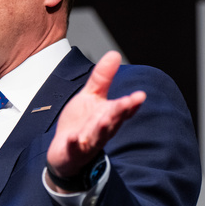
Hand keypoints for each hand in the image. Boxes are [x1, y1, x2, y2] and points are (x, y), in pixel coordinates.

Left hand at [46, 51, 144, 187]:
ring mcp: (87, 143)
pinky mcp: (72, 152)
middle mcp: (101, 131)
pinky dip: (74, 144)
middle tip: (127, 103)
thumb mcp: (90, 96)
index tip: (140, 95)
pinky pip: (74, 149)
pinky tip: (73, 139)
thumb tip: (115, 54)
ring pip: (96, 136)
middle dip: (118, 112)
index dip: (131, 104)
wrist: (64, 150)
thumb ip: (102, 78)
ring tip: (104, 120)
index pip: (122, 110)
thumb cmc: (81, 123)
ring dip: (101, 129)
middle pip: (112, 121)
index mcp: (108, 116)